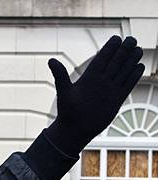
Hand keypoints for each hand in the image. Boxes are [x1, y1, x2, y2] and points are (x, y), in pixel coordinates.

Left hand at [47, 35, 143, 153]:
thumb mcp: (64, 92)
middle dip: (123, 51)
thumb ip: (60, 75)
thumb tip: (50, 60)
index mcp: (88, 77)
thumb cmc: (67, 112)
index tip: (116, 38)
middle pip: (114, 63)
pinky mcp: (116, 100)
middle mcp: (100, 82)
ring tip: (138, 49)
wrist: (75, 130)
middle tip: (132, 39)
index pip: (101, 59)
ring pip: (122, 72)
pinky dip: (133, 77)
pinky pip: (127, 85)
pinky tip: (140, 67)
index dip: (109, 49)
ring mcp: (109, 90)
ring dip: (130, 61)